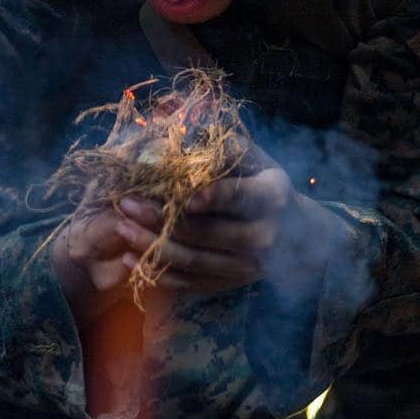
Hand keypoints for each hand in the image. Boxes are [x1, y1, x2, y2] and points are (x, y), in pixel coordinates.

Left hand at [114, 149, 344, 296]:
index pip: (240, 198)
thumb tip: (190, 134)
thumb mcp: (261, 162)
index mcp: (271, 199)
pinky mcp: (229, 284)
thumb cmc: (267, 187)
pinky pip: (190, 283)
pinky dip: (159, 274)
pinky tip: (131, 258)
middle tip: (128, 204)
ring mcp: (244, 266)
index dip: (213, 197)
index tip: (182, 195)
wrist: (297, 236)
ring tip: (122, 227)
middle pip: (206, 232)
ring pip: (193, 260)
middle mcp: (261, 237)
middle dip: (162, 219)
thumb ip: (231, 149)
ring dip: (153, 246)